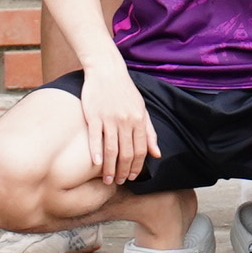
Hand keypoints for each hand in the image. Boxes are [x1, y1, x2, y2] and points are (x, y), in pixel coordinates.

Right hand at [80, 68, 155, 189]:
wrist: (107, 70)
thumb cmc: (125, 91)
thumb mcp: (142, 109)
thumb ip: (149, 132)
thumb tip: (157, 154)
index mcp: (139, 120)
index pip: (141, 150)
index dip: (137, 166)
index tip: (132, 177)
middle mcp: (126, 121)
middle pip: (126, 153)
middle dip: (123, 171)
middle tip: (118, 181)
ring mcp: (109, 118)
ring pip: (111, 149)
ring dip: (110, 168)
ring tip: (107, 179)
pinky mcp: (94, 116)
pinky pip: (95, 138)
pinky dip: (96, 152)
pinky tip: (96, 164)